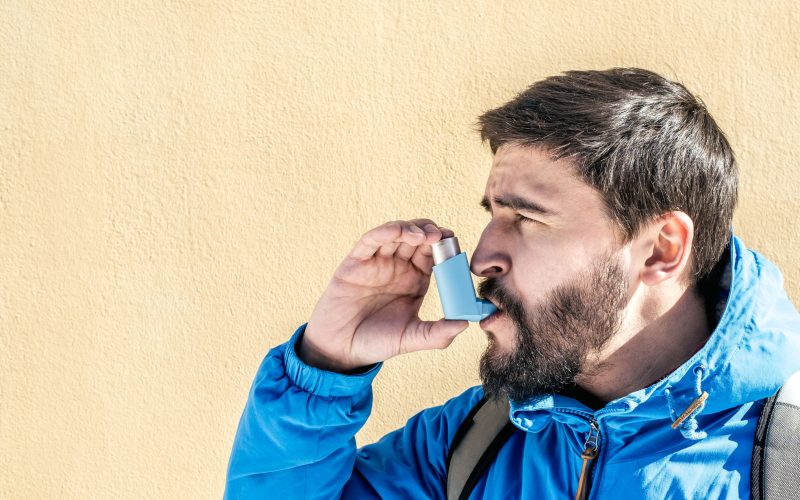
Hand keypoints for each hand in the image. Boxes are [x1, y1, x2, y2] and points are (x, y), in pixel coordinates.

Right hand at [299, 219, 469, 372]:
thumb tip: (466, 324)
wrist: (341, 349)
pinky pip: (371, 240)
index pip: (434, 256)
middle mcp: (398, 267)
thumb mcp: (412, 339)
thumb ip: (438, 334)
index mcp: (415, 280)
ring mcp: (377, 262)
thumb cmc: (376, 342)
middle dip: (432, 233)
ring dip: (412, 229)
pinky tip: (399, 231)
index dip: (445, 247)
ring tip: (425, 236)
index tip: (455, 245)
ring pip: (397, 234)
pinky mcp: (356, 261)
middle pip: (418, 239)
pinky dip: (386, 232)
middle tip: (442, 236)